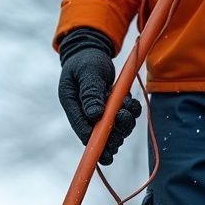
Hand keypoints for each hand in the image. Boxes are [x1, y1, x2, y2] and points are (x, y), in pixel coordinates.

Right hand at [58, 28, 141, 165]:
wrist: (91, 51)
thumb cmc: (86, 60)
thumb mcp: (88, 72)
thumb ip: (91, 92)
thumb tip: (94, 115)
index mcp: (72, 105)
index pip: (82, 129)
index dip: (95, 142)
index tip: (106, 154)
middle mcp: (84, 113)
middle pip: (100, 135)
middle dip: (114, 134)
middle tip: (123, 118)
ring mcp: (98, 114)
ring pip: (114, 130)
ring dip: (125, 124)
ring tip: (128, 107)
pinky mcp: (110, 110)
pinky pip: (123, 119)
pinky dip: (131, 113)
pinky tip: (131, 103)